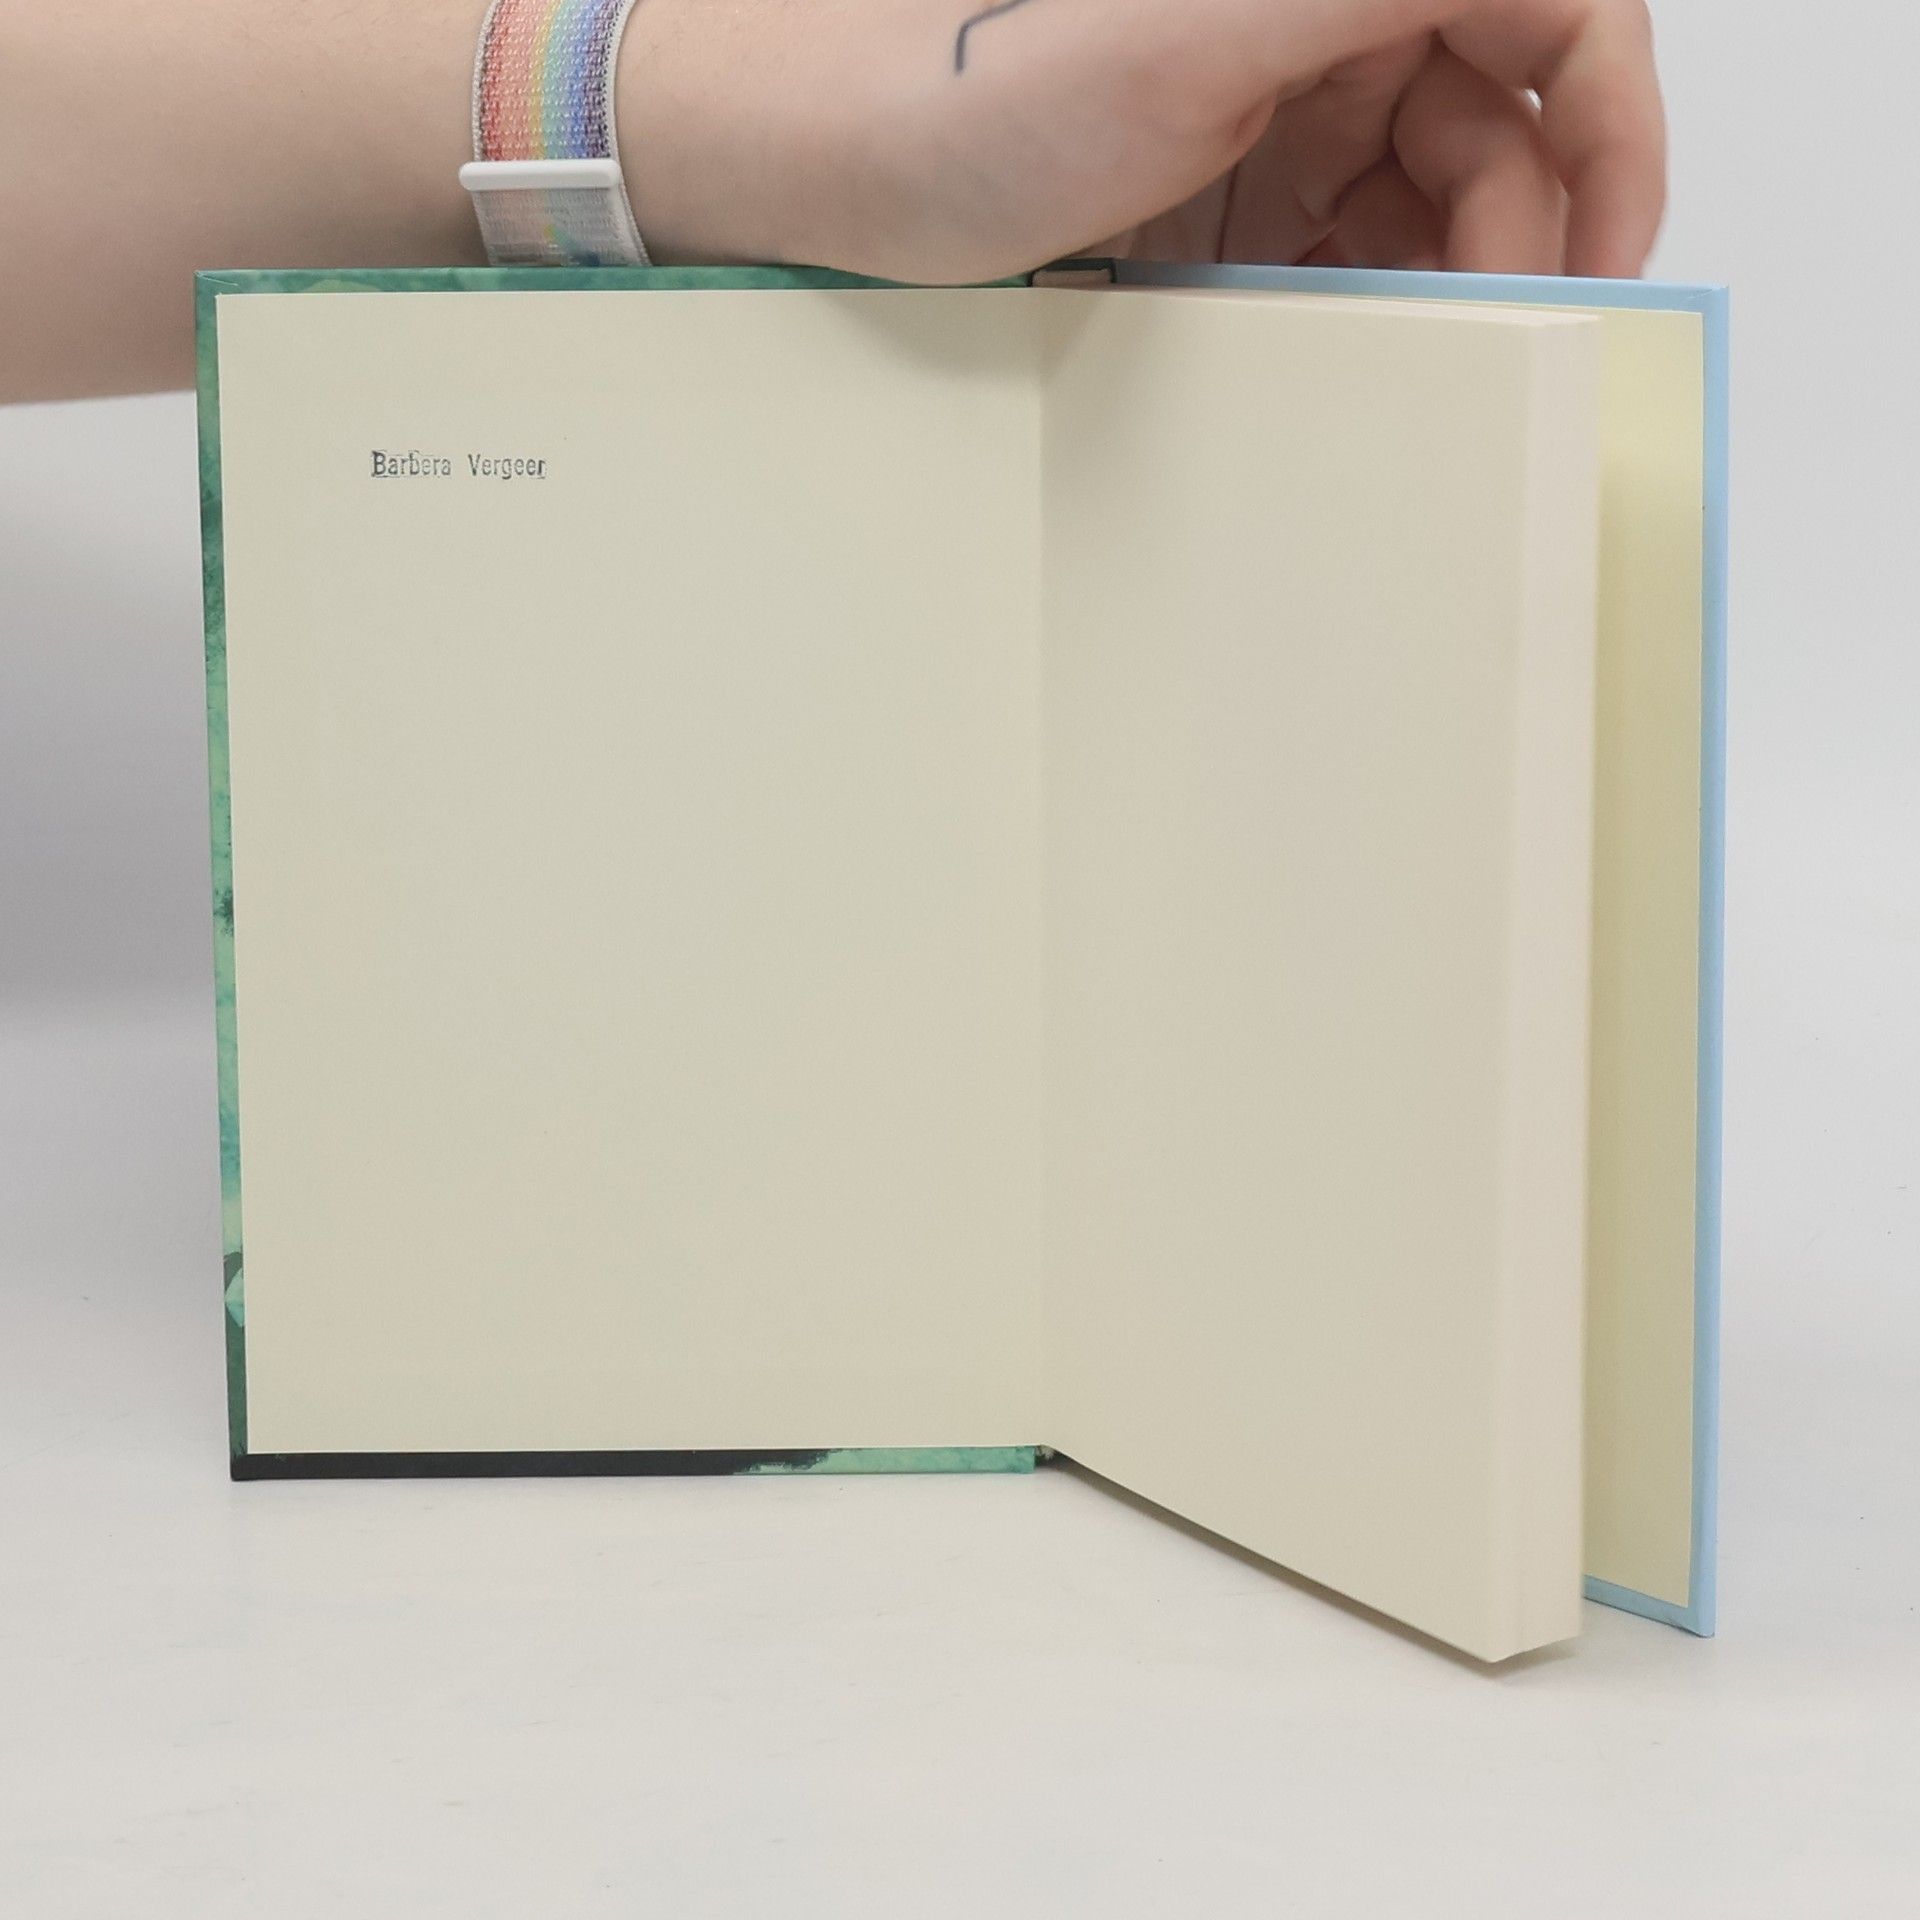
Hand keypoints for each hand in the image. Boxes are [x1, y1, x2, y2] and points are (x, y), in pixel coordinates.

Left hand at [626, 0, 1663, 281]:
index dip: (1610, 137)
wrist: (832, 171)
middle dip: (1516, 235)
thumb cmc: (972, 99)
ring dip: (1438, 282)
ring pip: (1428, 199)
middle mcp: (1323, 25)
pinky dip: (1362, 302)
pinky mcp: (1230, 191)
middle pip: (1503, 126)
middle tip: (1487, 346)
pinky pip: (1344, 247)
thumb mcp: (1194, 35)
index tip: (1602, 259)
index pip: (1557, 20)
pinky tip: (1336, 347)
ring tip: (1401, 358)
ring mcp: (1278, 108)